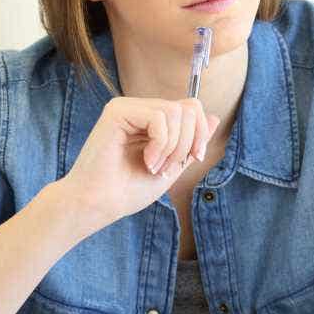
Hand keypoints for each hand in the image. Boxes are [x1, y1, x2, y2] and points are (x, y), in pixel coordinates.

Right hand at [57, 96, 219, 226]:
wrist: (98, 205)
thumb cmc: (127, 190)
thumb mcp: (172, 166)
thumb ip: (191, 143)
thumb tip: (215, 117)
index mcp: (151, 120)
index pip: (191, 108)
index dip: (200, 133)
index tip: (194, 158)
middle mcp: (139, 108)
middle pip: (188, 108)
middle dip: (187, 143)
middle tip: (167, 167)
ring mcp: (127, 107)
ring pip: (176, 112)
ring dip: (172, 147)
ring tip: (154, 167)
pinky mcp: (117, 111)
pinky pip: (159, 117)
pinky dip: (160, 144)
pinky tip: (147, 161)